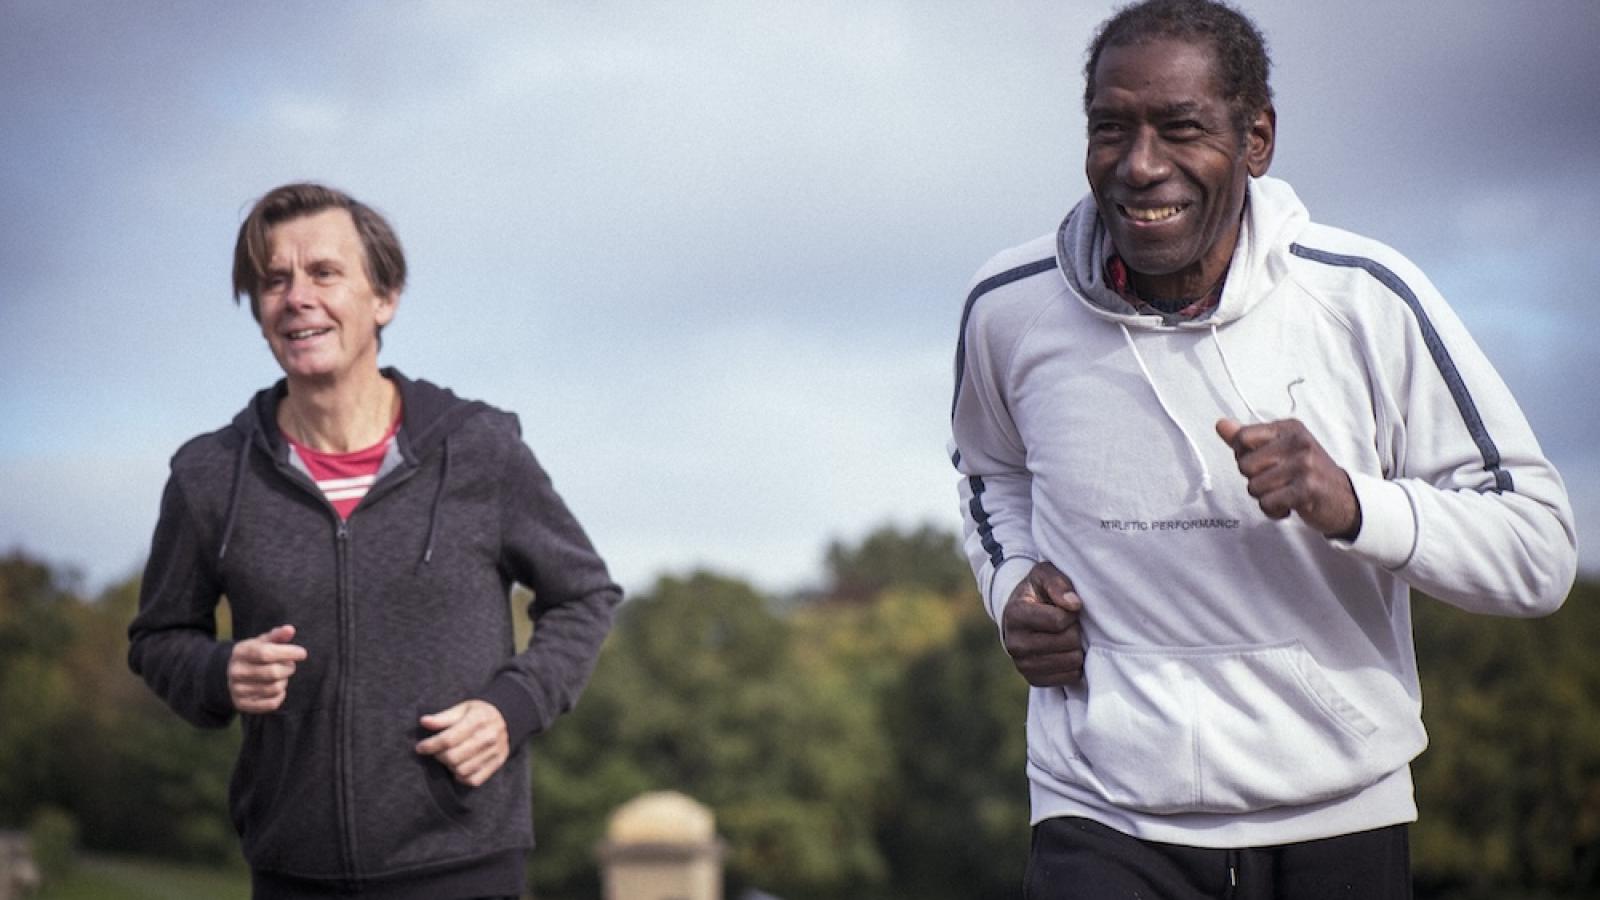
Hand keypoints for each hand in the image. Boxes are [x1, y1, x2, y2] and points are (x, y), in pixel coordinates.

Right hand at [228, 624, 306, 713]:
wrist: (231, 674)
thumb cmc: (255, 655)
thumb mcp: (263, 642)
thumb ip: (277, 635)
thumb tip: (290, 630)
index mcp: (240, 652)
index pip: (266, 653)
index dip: (288, 653)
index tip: (302, 653)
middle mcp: (236, 671)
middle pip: (273, 673)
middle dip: (288, 668)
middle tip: (290, 665)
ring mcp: (237, 690)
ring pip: (274, 688)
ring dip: (284, 682)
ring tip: (281, 676)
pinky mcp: (242, 704)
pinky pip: (271, 704)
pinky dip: (280, 696)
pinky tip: (277, 688)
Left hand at [416, 699, 508, 786]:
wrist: (507, 718)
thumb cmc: (479, 713)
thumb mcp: (462, 708)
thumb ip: (443, 717)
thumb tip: (424, 722)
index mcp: (478, 719)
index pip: (449, 739)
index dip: (430, 745)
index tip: (420, 747)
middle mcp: (488, 737)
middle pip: (453, 757)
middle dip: (438, 756)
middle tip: (436, 751)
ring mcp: (494, 752)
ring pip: (462, 770)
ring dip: (449, 766)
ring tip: (448, 757)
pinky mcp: (497, 764)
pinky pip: (474, 780)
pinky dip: (462, 777)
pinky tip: (459, 767)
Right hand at [1002, 561, 1084, 686]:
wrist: (1020, 616)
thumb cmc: (1037, 592)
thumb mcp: (1044, 575)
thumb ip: (1058, 583)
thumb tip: (1074, 605)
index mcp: (1015, 614)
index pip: (1059, 620)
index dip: (1071, 613)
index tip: (1065, 608)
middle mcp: (1014, 643)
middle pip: (1068, 642)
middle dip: (1074, 630)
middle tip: (1066, 624)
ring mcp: (1022, 664)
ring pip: (1072, 662)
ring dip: (1075, 648)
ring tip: (1064, 636)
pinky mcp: (1033, 679)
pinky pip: (1069, 677)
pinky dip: (1072, 665)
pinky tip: (1063, 651)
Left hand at [1216, 417, 1360, 537]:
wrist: (1346, 499)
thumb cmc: (1308, 473)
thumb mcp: (1280, 449)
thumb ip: (1248, 438)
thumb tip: (1221, 425)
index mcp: (1289, 428)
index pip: (1242, 437)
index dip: (1244, 456)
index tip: (1263, 463)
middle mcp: (1298, 443)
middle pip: (1244, 465)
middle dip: (1255, 479)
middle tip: (1278, 481)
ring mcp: (1304, 466)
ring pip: (1253, 487)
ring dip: (1265, 497)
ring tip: (1285, 493)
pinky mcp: (1307, 490)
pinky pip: (1267, 503)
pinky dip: (1273, 510)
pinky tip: (1289, 506)